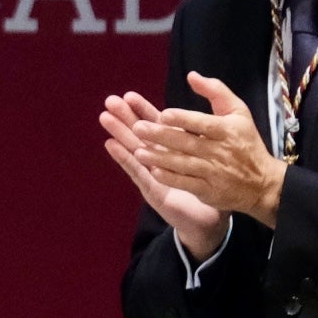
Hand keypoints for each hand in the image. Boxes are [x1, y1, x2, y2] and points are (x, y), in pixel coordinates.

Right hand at [100, 90, 228, 259]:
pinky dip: (124, 158)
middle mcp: (160, 161)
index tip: (130, 95)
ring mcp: (153, 176)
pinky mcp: (152, 190)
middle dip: (125, 117)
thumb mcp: (212, 160)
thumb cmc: (213, 190)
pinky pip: (137, 172)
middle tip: (110, 100)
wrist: (211, 223)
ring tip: (104, 117)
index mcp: (174, 151)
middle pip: (140, 135)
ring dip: (119, 133)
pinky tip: (111, 145)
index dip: (143, 110)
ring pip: (134, 150)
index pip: (157, 126)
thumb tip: (208, 115)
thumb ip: (207, 139)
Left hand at [131, 73, 285, 227]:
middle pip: (187, 143)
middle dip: (161, 136)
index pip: (203, 123)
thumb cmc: (245, 142)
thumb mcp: (238, 112)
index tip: (163, 114)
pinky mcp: (209, 191)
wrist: (262, 182)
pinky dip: (170, 178)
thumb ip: (216, 91)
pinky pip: (187, 184)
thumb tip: (191, 75)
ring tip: (137, 151)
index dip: (183, 119)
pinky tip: (153, 172)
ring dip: (159, 158)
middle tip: (137, 128)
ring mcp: (214, 173)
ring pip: (184, 164)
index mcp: (227, 130)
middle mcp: (220, 151)